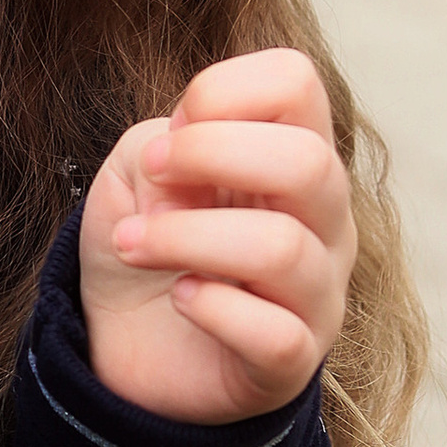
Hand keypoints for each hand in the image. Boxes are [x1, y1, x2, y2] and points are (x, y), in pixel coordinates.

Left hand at [79, 47, 353, 424]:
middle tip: (151, 174)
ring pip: (283, 250)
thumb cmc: (145, 241)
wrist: (123, 344)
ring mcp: (317, 296)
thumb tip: (191, 148)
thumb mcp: (139, 171)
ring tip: (132, 243)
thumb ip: (167, 141)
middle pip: (309, 162)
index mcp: (292, 158)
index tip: (169, 132)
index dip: (224, 89)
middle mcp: (323, 222)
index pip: (297, 83)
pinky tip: (180, 298)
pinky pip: (275, 335)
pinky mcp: (291, 364)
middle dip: (209, 154)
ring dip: (185, 238)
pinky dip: (213, 309)